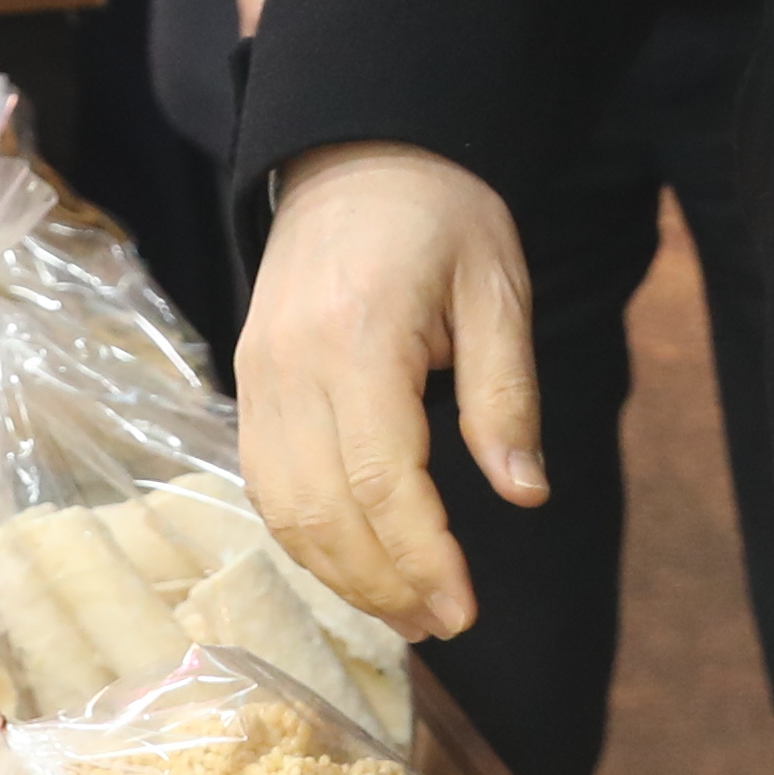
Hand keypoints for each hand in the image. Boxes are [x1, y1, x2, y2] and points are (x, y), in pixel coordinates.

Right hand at [238, 142, 539, 640]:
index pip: (382, 481)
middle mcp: (291, 366)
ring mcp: (258, 375)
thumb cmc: (443, 213)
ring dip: (341, 575)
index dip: (422, 558)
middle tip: (442, 624)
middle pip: (324, 511)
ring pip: (284, 508)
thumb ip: (508, 396)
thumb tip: (525, 494)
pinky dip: (306, 537)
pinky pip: (265, 482)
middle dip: (384, 584)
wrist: (358, 150)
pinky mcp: (248, 381)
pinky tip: (355, 564)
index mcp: (359, 338)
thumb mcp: (499, 288)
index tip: (464, 609)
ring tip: (404, 612)